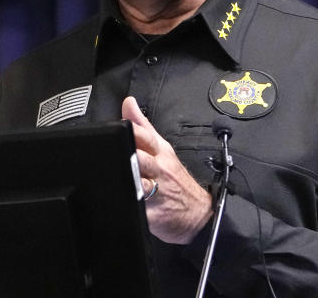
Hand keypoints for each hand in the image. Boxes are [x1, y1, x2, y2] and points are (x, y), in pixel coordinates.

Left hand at [122, 96, 212, 243]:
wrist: (198, 213)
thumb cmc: (177, 179)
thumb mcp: (164, 149)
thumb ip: (143, 126)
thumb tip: (129, 103)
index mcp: (160, 153)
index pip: (146, 138)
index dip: (132, 132)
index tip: (119, 127)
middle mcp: (159, 171)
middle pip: (142, 160)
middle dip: (131, 157)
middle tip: (119, 153)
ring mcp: (157, 194)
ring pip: (141, 186)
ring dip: (131, 182)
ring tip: (120, 179)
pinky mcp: (152, 215)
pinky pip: (137, 212)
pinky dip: (128, 209)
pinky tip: (119, 205)